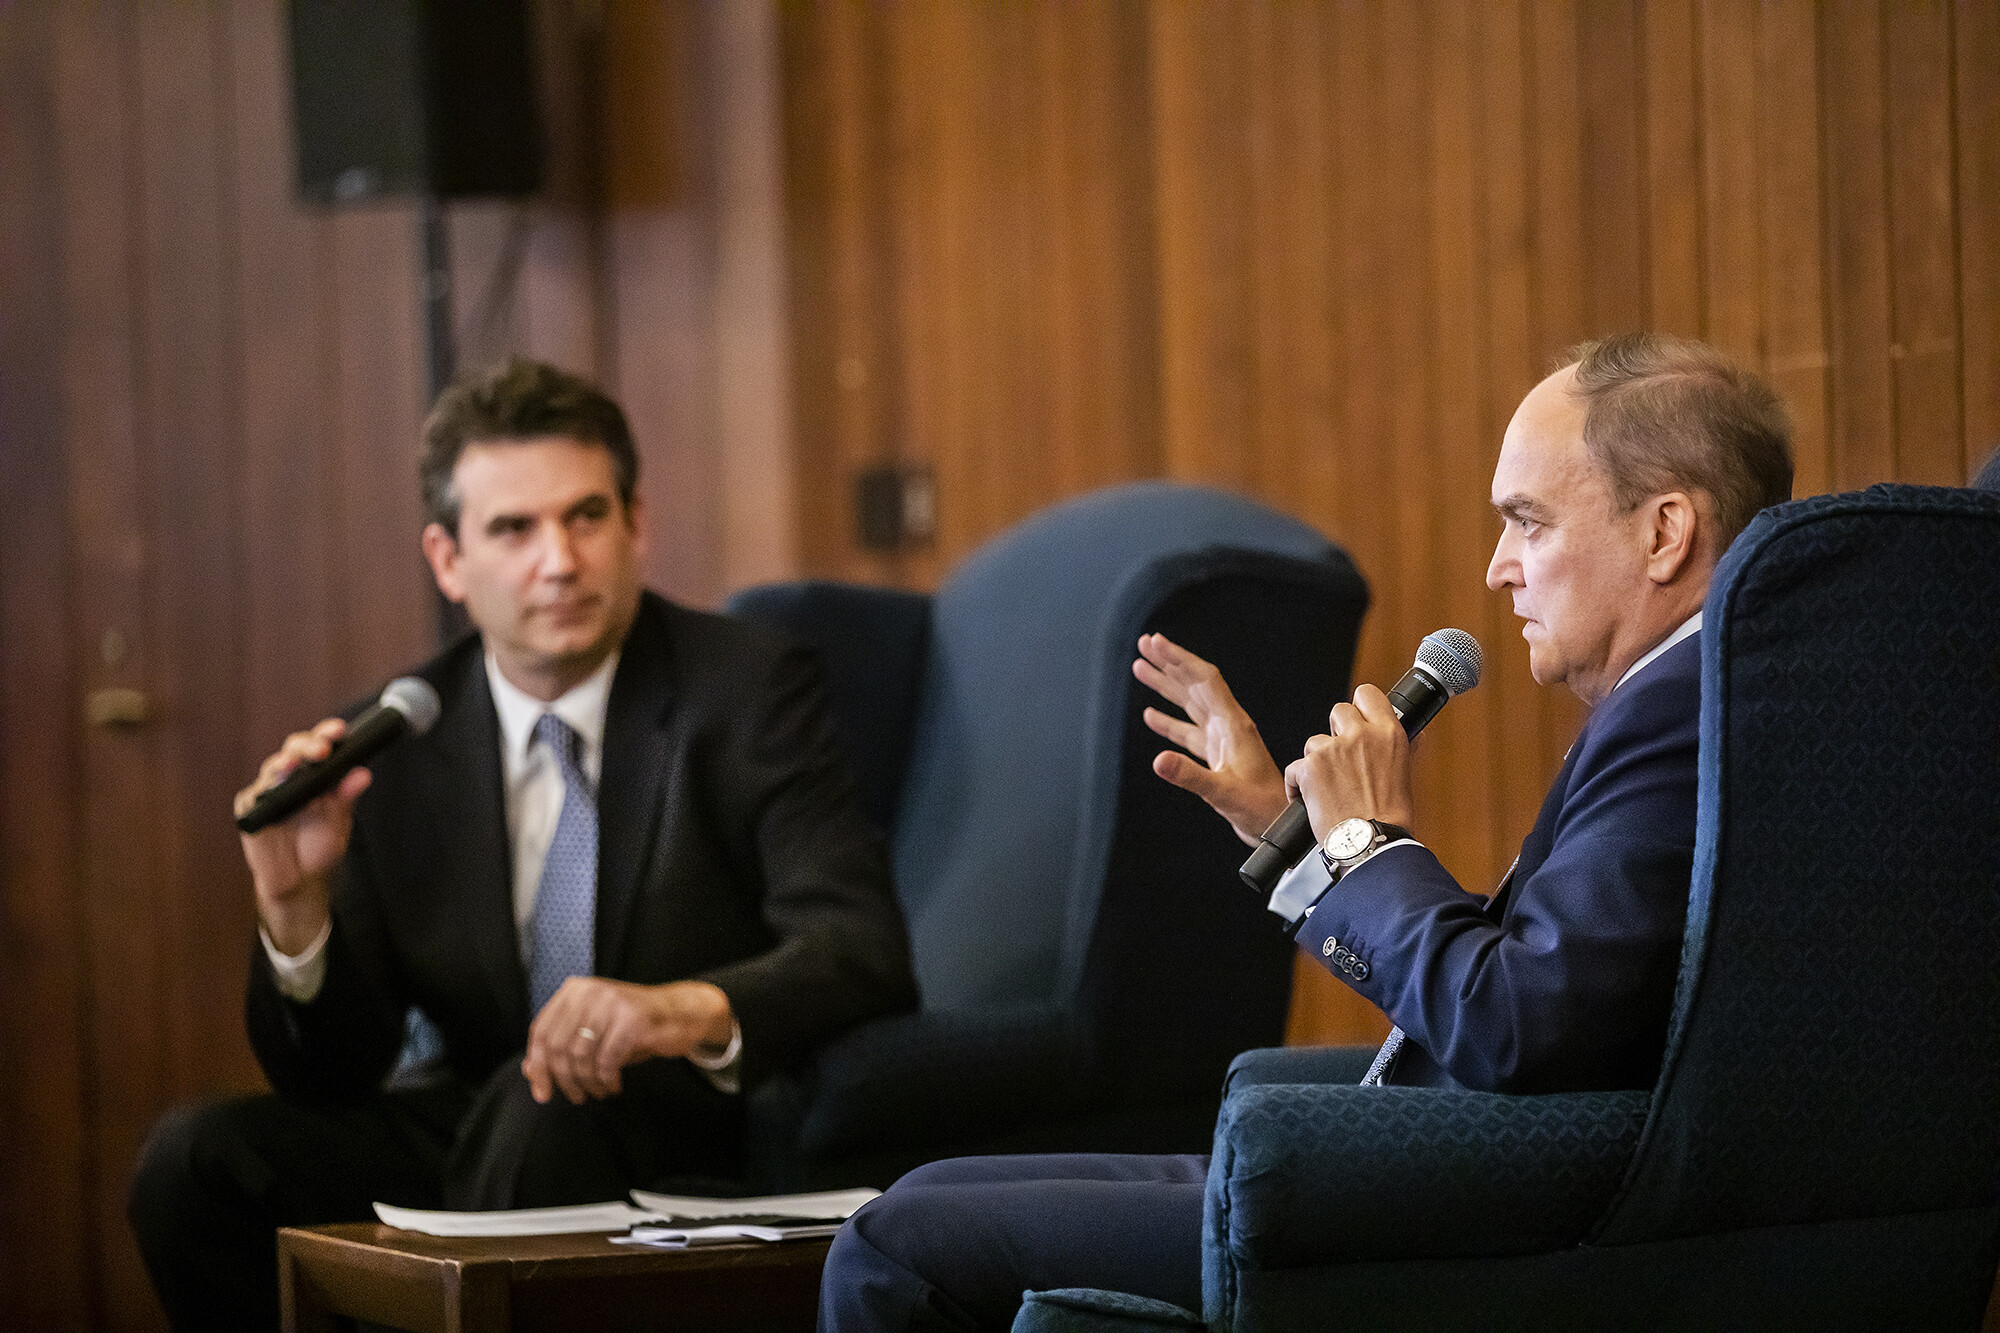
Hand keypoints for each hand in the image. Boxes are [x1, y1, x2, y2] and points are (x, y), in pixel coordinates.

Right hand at [234, 717, 371, 954]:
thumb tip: (363, 774)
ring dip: (284, 764)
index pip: (321, 745)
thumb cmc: (319, 845)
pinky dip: (262, 791)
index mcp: (317, 773)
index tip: (340, 730)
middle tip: (322, 749)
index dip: (328, 734)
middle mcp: (292, 776)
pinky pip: (253, 796)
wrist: (298, 879)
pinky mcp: (250, 808)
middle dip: (307, 745)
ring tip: (293, 764)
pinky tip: (269, 789)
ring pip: (273, 768)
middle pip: (295, 750)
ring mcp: (269, 789)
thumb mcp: (338, 821)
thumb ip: (346, 798)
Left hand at [522, 978, 735, 1104]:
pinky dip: (607, 1079)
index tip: (542, 1092)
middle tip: (577, 1097)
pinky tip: (614, 1084)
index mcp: (574, 991)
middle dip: (564, 1080)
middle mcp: (590, 991)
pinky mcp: (633, 1019)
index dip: (538, 1066)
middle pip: (558, 1047)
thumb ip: (561, 1047)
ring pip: (581, 1057)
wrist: (680, 1013)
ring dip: (588, 1083)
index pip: (540, 1031)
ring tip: (598, 1092)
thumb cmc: (631, 1026)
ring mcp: (612, 1003)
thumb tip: (528, 1070)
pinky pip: (607, 1060)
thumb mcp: (593, 1032)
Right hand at [1132, 632, 1289, 846]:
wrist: (1281, 827)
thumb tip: (1157, 760)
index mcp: (1233, 725)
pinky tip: (1151, 715)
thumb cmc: (1262, 809)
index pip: (1203, 680)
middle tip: (1143, 644)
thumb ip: (1190, 775)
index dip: (1179, 658)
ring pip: (1189, 705)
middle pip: (1194, 685)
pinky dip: (1169, 722)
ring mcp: (1222, 740)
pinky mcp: (1217, 757)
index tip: (1156, 643)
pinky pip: (1189, 732)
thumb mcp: (1223, 793)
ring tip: (1140, 668)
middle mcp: (1228, 726)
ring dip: (1165, 687)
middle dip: (1168, 663)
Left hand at [1282, 683, 1415, 842]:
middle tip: (1342, 761)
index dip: (1359, 707)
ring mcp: (1332, 749)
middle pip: (1338, 711)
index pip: (1367, 694)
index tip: (1357, 720)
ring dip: (1318, 762)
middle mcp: (1361, 735)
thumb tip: (1415, 732)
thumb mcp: (1403, 775)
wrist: (1370, 844)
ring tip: (1330, 789)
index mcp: (1389, 734)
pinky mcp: (1309, 767)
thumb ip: (1399, 748)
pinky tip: (1311, 801)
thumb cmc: (1389, 818)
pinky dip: (1298, 785)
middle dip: (1336, 733)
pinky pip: (1295, 768)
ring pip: (1314, 742)